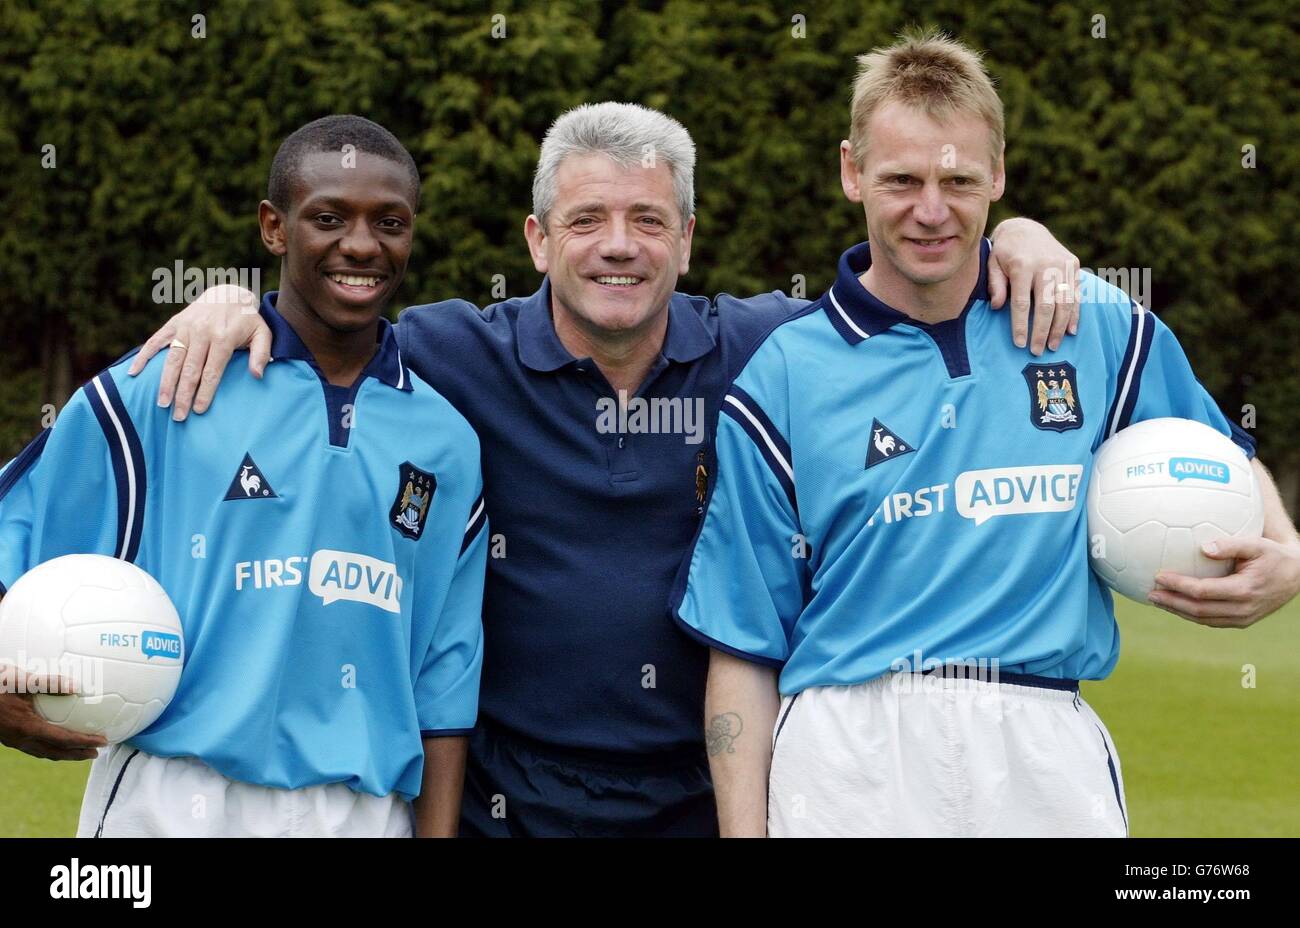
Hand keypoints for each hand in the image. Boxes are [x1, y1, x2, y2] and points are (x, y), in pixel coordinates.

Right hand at [0, 668, 106, 760]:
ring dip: (64, 753)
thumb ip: (50, 683)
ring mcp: (12, 740)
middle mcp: (20, 738)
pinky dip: (50, 747)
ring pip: (42, 753)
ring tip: (81, 751)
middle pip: (54, 752)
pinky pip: (33, 747)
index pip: (62, 740)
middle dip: (77, 754)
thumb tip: (77, 686)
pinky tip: (55, 740)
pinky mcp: (7, 737)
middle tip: (97, 753)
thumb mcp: (21, 680)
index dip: (84, 742)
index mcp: (27, 727)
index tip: (103, 742)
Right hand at [128, 284, 271, 420]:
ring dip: (165, 382)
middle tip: (178, 416)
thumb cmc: (247, 319)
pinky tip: (134, 373)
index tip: (199, 410)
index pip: (212, 370)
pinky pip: (155, 341)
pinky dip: (143, 356)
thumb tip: (257, 375)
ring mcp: (185, 327)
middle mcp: (201, 332)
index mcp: (223, 337)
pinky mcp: (173, 324)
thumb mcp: (263, 333)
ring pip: (172, 359)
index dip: (205, 392)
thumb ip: (262, 354)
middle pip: (190, 369)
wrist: (228, 293)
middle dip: (183, 394)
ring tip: (161, 403)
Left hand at [988, 217, 1080, 354]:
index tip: (1019, 344)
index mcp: (1022, 265)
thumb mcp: (992, 264)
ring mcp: (1062, 264)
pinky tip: (1070, 331)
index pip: (1021, 303)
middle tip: (1038, 351)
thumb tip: (997, 308)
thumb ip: (995, 285)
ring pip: (1064, 302)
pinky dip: (1074, 314)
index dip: (1021, 325)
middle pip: (1046, 306)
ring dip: (1059, 327)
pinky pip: (1076, 294)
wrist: (1024, 228)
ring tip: (1053, 346)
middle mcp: (1045, 265)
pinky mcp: (1073, 265)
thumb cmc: (1004, 253)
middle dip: (1042, 331)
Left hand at [1148, 538, 1299, 627]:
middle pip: (1198, 610)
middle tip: (1150, 593)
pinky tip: (1176, 605)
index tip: (1159, 577)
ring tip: (1157, 600)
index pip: (1203, 591)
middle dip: (1171, 602)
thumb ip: (1231, 545)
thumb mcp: (1257, 545)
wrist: (1296, 576)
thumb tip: (1204, 548)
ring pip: (1203, 620)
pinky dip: (1191, 615)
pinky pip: (1211, 621)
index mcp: (1244, 590)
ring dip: (1178, 611)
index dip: (1179, 586)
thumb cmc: (1273, 556)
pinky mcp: (1241, 622)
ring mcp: (1243, 619)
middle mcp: (1243, 609)